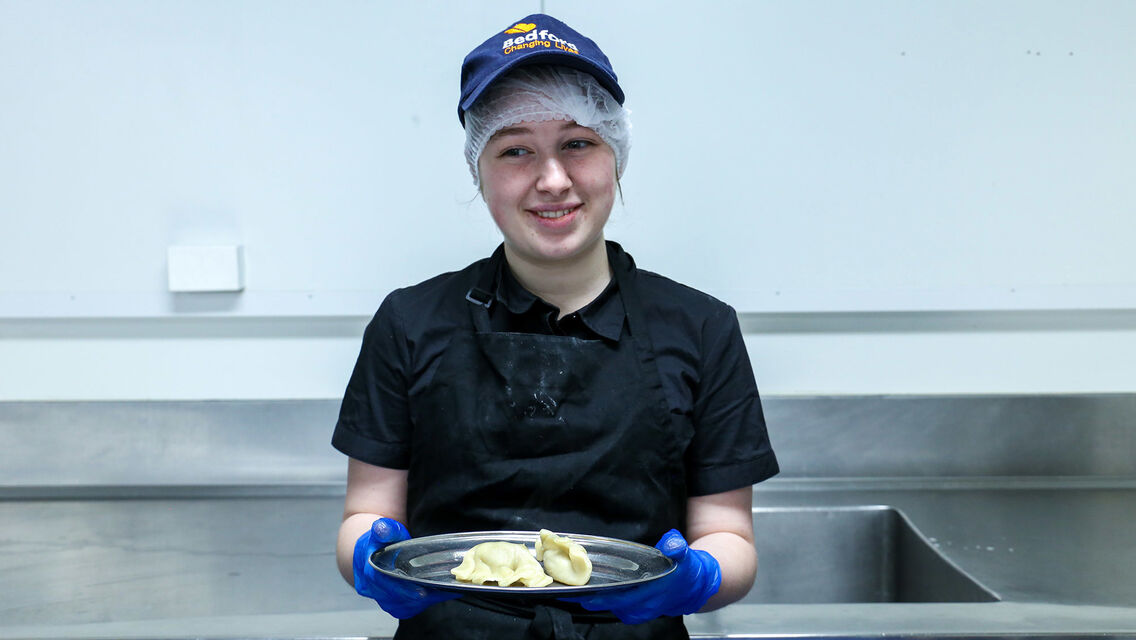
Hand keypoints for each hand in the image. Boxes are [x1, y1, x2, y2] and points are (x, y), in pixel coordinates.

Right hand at [353, 518, 459, 618]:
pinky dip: (423, 604)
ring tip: (442, 591)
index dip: (401, 588)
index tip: (421, 592)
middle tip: (439, 591)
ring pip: (402, 606)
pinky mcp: (390, 604)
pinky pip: (406, 609)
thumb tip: (382, 527)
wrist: (369, 553)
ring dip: (422, 602)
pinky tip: (437, 594)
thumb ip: (385, 528)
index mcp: (368, 570)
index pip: (383, 583)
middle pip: (394, 598)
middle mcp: (371, 589)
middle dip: (417, 597)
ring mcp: (380, 599)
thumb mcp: (383, 530)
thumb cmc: (380, 542)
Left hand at [563, 529, 720, 623]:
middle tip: (570, 593)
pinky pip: (620, 609)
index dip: (605, 599)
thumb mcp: (685, 554)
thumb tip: (671, 544)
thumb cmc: (687, 568)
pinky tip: (594, 593)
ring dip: (597, 603)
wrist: (697, 586)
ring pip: (616, 610)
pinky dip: (607, 603)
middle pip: (614, 607)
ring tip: (576, 593)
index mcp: (655, 592)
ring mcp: (643, 610)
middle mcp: (647, 605)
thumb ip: (677, 547)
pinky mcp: (640, 610)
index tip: (585, 596)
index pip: (625, 598)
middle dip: (592, 601)